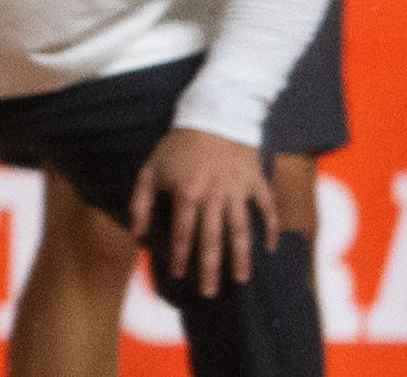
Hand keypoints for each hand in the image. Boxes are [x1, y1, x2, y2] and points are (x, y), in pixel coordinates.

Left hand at [130, 127, 274, 295]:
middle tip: (208, 293)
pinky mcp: (256, 182)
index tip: (177, 276)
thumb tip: (135, 232)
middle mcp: (213, 195)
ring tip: (240, 279)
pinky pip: (266, 209)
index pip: (182, 233)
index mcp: (187, 192)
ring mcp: (237, 190)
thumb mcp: (151, 168)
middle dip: (209, 268)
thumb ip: (140, 202)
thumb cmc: (178, 144)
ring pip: (241, 231)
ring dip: (241, 257)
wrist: (213, 113)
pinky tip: (271, 248)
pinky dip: (271, 228)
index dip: (179, 256)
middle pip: (212, 239)